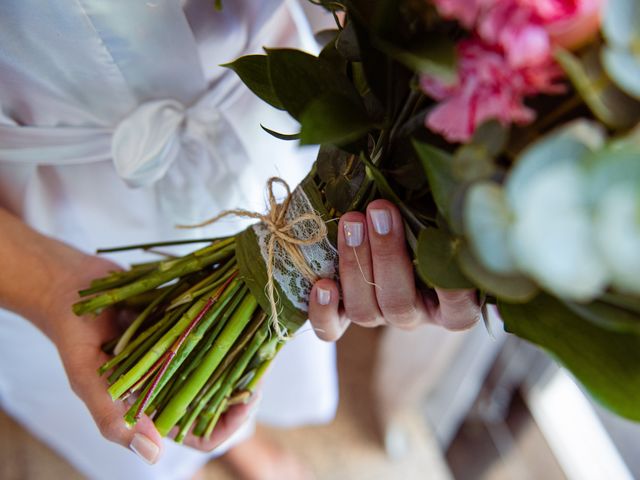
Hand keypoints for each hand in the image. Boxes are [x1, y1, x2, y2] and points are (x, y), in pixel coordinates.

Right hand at [46, 253, 255, 463]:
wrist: (72, 286)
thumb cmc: (74, 334)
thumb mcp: (86, 379)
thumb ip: (113, 418)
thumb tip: (152, 455)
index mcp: (151, 409)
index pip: (200, 434)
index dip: (229, 424)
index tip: (249, 399)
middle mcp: (172, 386)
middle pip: (221, 401)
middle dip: (246, 387)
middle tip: (264, 363)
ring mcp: (182, 356)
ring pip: (225, 367)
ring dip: (247, 358)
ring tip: (263, 340)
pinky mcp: (186, 328)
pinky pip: (217, 335)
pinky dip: (235, 330)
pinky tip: (250, 316)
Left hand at [308, 200, 480, 340]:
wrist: (382, 224)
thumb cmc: (429, 221)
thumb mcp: (444, 221)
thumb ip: (449, 218)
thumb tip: (456, 192)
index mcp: (450, 307)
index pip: (458, 309)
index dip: (452, 289)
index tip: (446, 246)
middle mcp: (414, 315)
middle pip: (398, 304)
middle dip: (387, 255)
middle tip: (380, 211)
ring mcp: (377, 317)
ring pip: (364, 311)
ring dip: (354, 264)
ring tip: (351, 221)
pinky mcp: (344, 316)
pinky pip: (330, 329)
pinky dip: (323, 311)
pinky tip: (321, 286)